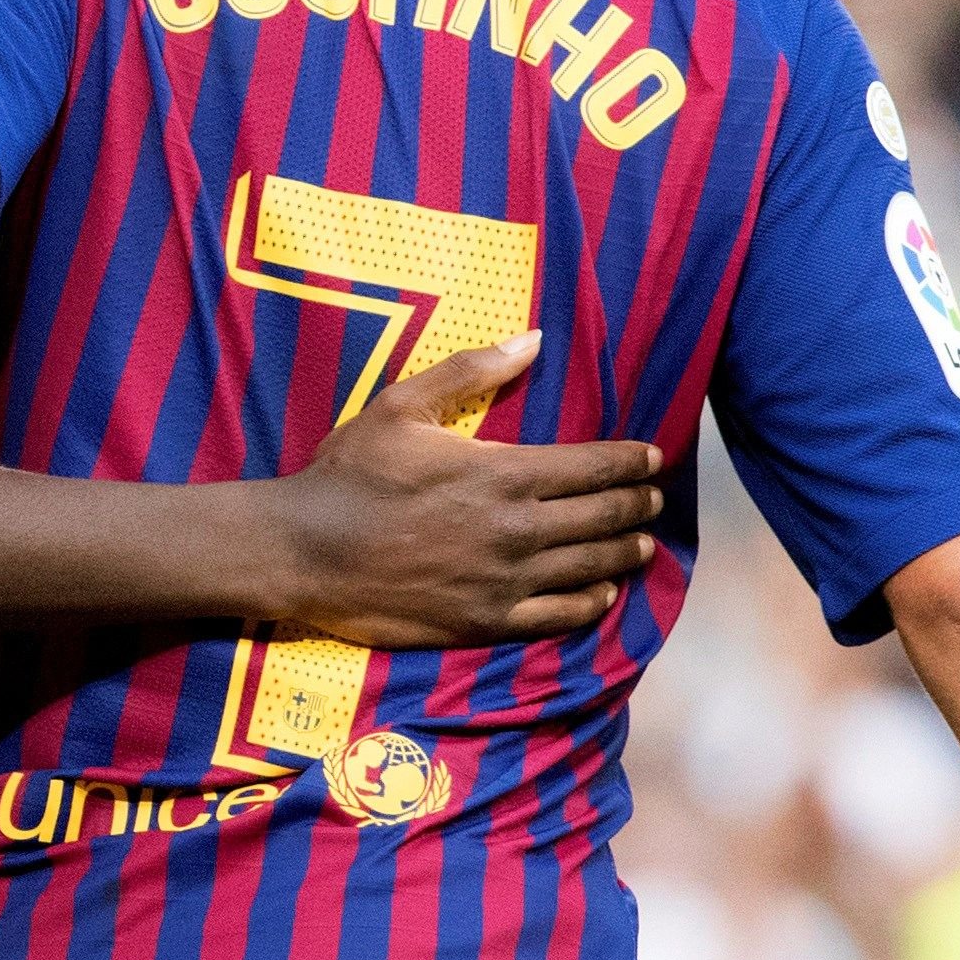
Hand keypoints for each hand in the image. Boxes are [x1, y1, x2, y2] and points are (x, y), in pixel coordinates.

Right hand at [251, 336, 664, 646]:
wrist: (305, 552)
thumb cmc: (349, 474)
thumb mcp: (401, 406)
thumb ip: (471, 372)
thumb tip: (532, 339)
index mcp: (504, 472)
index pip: (594, 466)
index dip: (631, 461)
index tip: (651, 457)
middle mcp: (518, 528)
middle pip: (604, 516)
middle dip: (638, 504)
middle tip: (654, 499)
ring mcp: (506, 579)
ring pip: (591, 566)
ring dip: (625, 552)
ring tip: (642, 545)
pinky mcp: (487, 619)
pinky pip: (559, 615)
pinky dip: (590, 602)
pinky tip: (602, 593)